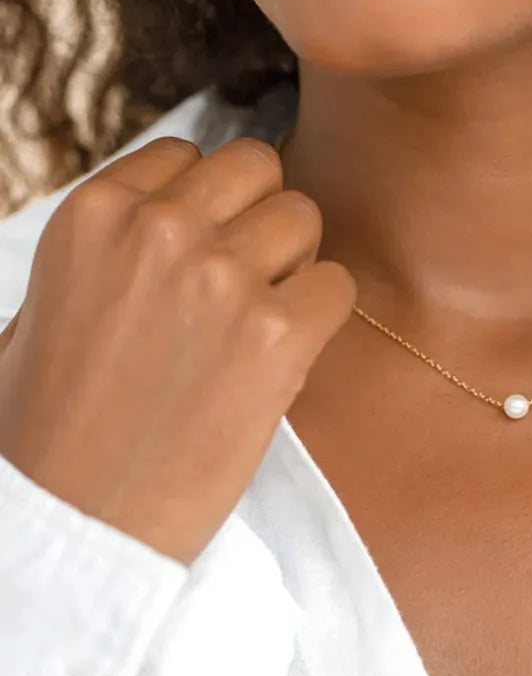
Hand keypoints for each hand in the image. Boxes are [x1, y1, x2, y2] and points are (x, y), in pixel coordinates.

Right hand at [0, 135, 354, 563]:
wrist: (74, 520)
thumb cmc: (54, 424)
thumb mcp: (48, 305)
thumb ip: (112, 245)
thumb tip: (173, 208)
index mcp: (94, 213)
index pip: (189, 154)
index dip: (210, 203)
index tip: (208, 248)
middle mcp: (159, 228)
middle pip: (259, 167)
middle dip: (260, 217)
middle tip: (248, 280)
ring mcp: (221, 276)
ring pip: (304, 216)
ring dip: (295, 264)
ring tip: (263, 322)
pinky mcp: (276, 334)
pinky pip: (338, 285)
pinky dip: (324, 319)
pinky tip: (286, 358)